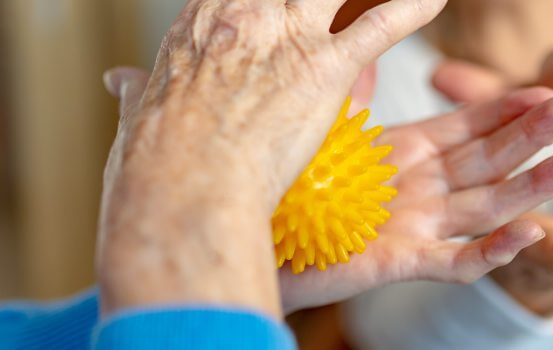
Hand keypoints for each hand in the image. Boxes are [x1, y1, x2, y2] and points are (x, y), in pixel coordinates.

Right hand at [96, 0, 447, 317]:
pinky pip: (380, 26)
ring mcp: (285, 36)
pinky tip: (433, 1)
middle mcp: (244, 16)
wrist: (177, 191)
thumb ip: (138, 91)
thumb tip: (119, 83)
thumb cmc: (152, 165)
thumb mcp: (137, 115)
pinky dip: (412, 9)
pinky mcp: (322, 69)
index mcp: (200, 25)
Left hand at [278, 88, 552, 312]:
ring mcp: (416, 226)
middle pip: (488, 159)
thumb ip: (353, 96)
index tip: (545, 88)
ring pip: (487, 205)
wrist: (262, 248)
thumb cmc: (293, 191)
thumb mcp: (329, 134)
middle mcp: (421, 188)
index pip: (467, 126)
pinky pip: (456, 260)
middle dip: (534, 134)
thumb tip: (365, 51)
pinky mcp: (402, 262)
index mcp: (406, 152)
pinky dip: (493, 250)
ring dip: (534, 186)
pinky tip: (529, 231)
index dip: (506, 108)